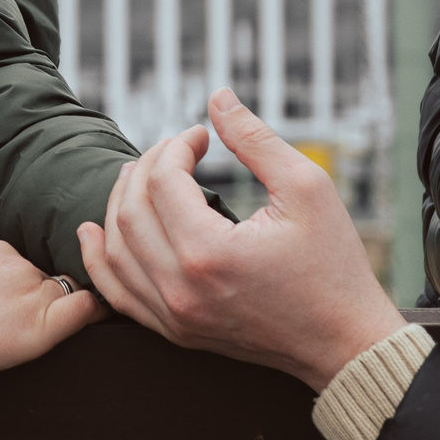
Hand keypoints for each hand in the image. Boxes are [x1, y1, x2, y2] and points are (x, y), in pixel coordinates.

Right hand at [0, 181, 106, 379]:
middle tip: (24, 316)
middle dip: (41, 294)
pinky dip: (93, 311)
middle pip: (47, 279)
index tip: (21, 294)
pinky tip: (96, 315)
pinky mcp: (37, 331)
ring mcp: (29, 297)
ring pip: (63, 295)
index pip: (27, 262)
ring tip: (45, 323)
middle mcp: (18, 267)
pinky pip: (81, 312)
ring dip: (61, 305)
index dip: (28, 280)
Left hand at [78, 88, 405, 390]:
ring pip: (115, 252)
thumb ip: (255, 139)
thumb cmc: (333, 264)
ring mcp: (174, 317)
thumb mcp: (307, 188)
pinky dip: (101, 260)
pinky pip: (119, 295)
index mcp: (209, 252)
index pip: (163, 181)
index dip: (177, 145)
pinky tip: (95, 232)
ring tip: (135, 176)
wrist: (345, 342)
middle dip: (145, 168)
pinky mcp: (176, 333)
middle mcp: (181, 289)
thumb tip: (216, 97)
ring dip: (117, 206)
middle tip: (172, 150)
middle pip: (131, 213)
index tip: (201, 135)